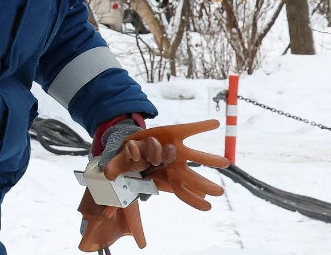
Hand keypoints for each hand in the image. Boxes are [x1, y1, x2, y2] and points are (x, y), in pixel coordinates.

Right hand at [108, 120, 229, 210]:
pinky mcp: (176, 133)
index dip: (193, 200)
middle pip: (192, 177)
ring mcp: (177, 149)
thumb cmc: (132, 159)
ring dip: (211, 160)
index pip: (181, 192)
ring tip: (226, 163)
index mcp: (165, 176)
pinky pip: (191, 130)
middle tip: (220, 192)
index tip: (208, 207)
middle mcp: (175, 164)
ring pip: (196, 155)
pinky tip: (214, 123)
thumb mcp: (123, 165)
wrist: (136, 139)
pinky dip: (202, 126)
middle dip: (205, 185)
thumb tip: (104, 182)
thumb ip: (116, 170)